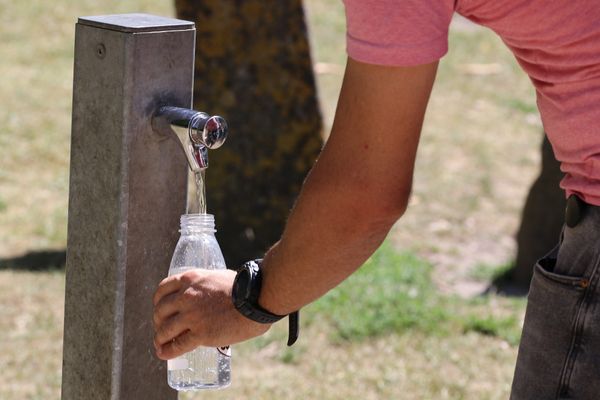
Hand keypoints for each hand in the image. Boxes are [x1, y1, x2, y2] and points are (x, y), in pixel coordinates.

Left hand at [152, 269, 269, 359]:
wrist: (256, 299)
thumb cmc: (245, 287)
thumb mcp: (217, 277)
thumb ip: (205, 285)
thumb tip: (206, 294)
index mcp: (190, 279)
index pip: (162, 290)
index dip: (158, 302)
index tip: (161, 309)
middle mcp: (186, 296)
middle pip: (160, 311)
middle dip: (158, 321)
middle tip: (163, 328)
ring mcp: (192, 316)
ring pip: (165, 330)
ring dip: (159, 338)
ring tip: (160, 344)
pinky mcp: (200, 334)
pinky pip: (177, 345)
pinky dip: (167, 351)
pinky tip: (163, 354)